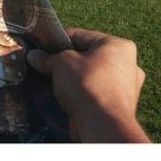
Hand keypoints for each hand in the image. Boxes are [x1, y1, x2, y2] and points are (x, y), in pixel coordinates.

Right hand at [27, 28, 149, 142]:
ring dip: (72, 78)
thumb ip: (47, 57)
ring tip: (52, 80)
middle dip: (65, 61)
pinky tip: (64, 95)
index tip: (41, 47)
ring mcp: (125, 86)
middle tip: (46, 64)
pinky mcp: (119, 105)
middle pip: (86, 56)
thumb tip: (33, 55)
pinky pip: (94, 91)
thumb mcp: (61, 63)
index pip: (80, 36)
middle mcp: (127, 64)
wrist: (102, 124)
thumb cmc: (86, 84)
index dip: (57, 40)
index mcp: (118, 46)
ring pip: (90, 75)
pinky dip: (80, 92)